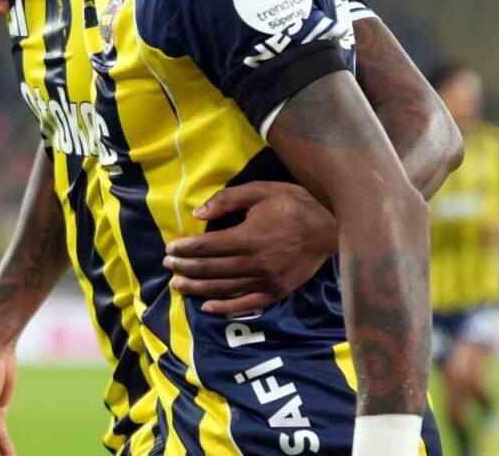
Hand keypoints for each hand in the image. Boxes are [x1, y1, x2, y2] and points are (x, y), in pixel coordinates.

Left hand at [163, 181, 337, 315]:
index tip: (170, 249)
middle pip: (212, 269)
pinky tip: (207, 306)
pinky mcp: (277, 292)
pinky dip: (225, 307)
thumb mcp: (260, 191)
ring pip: (224, 288)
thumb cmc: (293, 203)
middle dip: (186, 268)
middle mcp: (255, 263)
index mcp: (249, 237)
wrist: (330, 226)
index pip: (208, 247)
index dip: (186, 249)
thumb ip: (227, 200)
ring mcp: (267, 281)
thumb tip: (198, 213)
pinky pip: (246, 303)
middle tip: (167, 266)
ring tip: (177, 285)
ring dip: (197, 288)